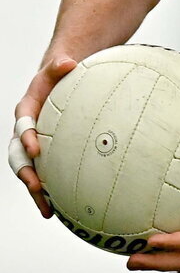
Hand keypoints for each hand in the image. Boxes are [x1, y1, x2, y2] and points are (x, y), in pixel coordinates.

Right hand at [10, 57, 77, 217]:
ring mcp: (33, 146)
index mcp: (26, 111)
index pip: (23, 125)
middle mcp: (25, 132)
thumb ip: (59, 66)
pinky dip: (49, 192)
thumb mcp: (59, 67)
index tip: (36, 148)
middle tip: (35, 185)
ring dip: (35, 190)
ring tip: (47, 209)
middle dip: (25, 171)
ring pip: (28, 171)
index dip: (27, 137)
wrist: (62, 82)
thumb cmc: (60, 75)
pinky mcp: (46, 155)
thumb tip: (68, 62)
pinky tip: (60, 210)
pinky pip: (44, 175)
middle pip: (18, 155)